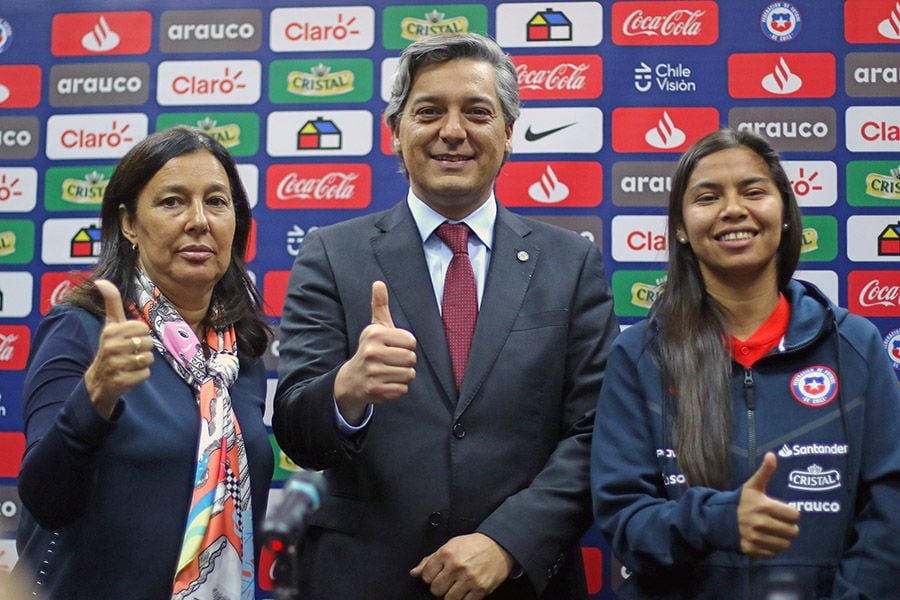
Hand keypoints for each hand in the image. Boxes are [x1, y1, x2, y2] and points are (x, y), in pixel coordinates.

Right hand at [83, 280, 152, 418]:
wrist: (99, 381)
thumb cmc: (110, 348)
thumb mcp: (110, 325)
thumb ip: (111, 302)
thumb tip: (101, 280)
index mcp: (111, 331)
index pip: (143, 328)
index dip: (140, 334)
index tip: (128, 339)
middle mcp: (112, 347)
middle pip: (149, 343)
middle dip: (142, 349)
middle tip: (128, 353)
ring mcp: (117, 365)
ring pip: (149, 358)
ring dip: (143, 362)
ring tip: (129, 363)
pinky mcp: (123, 381)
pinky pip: (146, 374)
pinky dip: (141, 375)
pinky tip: (128, 375)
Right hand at [334, 281, 416, 422]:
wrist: (352, 380)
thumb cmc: (370, 350)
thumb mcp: (374, 328)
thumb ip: (379, 306)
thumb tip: (378, 283)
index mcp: (374, 334)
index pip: (411, 341)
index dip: (406, 346)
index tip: (392, 347)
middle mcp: (371, 352)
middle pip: (411, 359)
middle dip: (405, 362)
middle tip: (391, 362)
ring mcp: (373, 373)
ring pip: (409, 375)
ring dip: (402, 376)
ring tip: (388, 372)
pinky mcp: (375, 391)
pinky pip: (402, 390)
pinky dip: (397, 389)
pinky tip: (385, 383)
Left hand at [410, 533, 513, 599]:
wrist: (498, 545)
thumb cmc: (472, 545)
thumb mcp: (450, 546)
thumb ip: (430, 560)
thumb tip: (414, 573)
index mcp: (446, 553)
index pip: (426, 576)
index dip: (430, 578)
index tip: (438, 576)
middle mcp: (456, 566)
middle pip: (436, 590)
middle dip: (440, 588)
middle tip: (448, 582)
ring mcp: (469, 579)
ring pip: (449, 599)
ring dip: (451, 595)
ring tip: (458, 587)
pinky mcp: (481, 589)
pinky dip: (464, 599)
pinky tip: (467, 591)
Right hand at [738, 452, 799, 557]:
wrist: (717, 519)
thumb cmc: (740, 502)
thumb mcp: (752, 486)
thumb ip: (765, 472)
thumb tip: (772, 454)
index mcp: (764, 506)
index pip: (794, 515)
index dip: (790, 513)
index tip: (782, 512)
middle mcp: (760, 523)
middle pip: (792, 531)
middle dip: (789, 528)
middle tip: (782, 524)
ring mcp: (755, 537)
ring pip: (785, 544)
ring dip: (783, 539)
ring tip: (776, 533)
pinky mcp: (751, 549)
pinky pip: (773, 553)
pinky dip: (773, 549)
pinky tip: (767, 540)